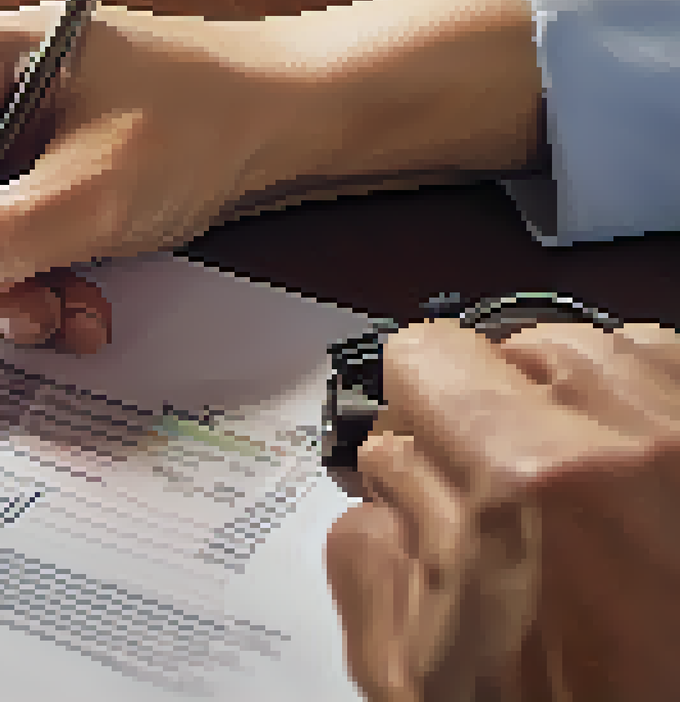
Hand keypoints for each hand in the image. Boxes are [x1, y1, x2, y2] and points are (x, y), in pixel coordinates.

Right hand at [0, 0, 329, 352]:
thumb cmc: (202, 118)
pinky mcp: (31, 171)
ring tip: (70, 318)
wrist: (282, 118)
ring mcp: (0, 134)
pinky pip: (5, 242)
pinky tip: (83, 305)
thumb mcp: (98, 189)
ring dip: (12, 292)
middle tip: (29, 318)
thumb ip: (8, 238)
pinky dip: (37, 281)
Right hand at [324, 318, 679, 700]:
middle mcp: (636, 440)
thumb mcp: (416, 673)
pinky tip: (638, 483)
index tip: (425, 447)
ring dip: (577, 406)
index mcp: (528, 481)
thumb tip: (386, 483)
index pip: (429, 354)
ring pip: (608, 348)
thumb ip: (367, 553)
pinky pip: (677, 374)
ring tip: (579, 490)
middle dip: (496, 411)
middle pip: (515, 347)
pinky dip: (647, 415)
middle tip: (503, 492)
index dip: (412, 410)